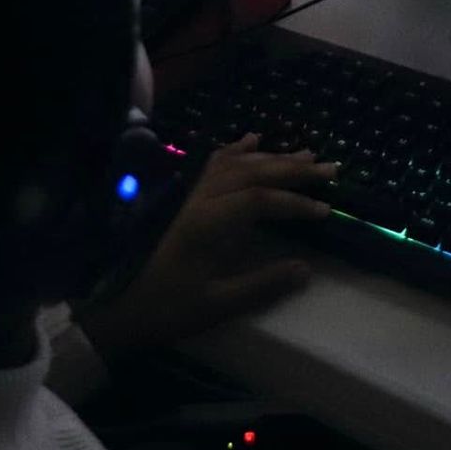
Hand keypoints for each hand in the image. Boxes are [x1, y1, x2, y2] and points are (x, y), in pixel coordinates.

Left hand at [77, 136, 334, 356]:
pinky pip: (213, 164)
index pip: (260, 200)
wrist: (121, 309)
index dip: (295, 202)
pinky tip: (253, 140)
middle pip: (252, 172)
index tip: (325, 210)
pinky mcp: (184, 199)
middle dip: (293, 169)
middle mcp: (200, 200)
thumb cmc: (168, 309)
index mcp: (208, 224)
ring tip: (306, 154)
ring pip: (235, 164)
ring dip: (272, 157)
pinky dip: (236, 150)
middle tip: (329, 168)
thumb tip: (305, 269)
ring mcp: (190, 196)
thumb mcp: (217, 305)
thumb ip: (261, 285)